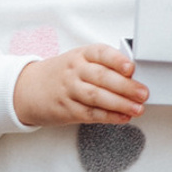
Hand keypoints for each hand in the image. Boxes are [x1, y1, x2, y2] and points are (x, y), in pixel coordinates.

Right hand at [12, 44, 147, 126]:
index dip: (117, 60)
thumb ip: (103, 66)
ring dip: (120, 104)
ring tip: (137, 108)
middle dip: (125, 86)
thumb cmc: (61, 74)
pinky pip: (90, 113)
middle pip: (102, 77)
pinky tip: (122, 117)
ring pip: (97, 97)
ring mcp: (69, 90)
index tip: (131, 68)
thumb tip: (135, 78)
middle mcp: (74, 71)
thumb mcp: (78, 61)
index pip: (101, 53)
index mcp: (81, 55)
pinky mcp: (67, 109)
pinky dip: (109, 117)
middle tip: (142, 93)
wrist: (28, 88)